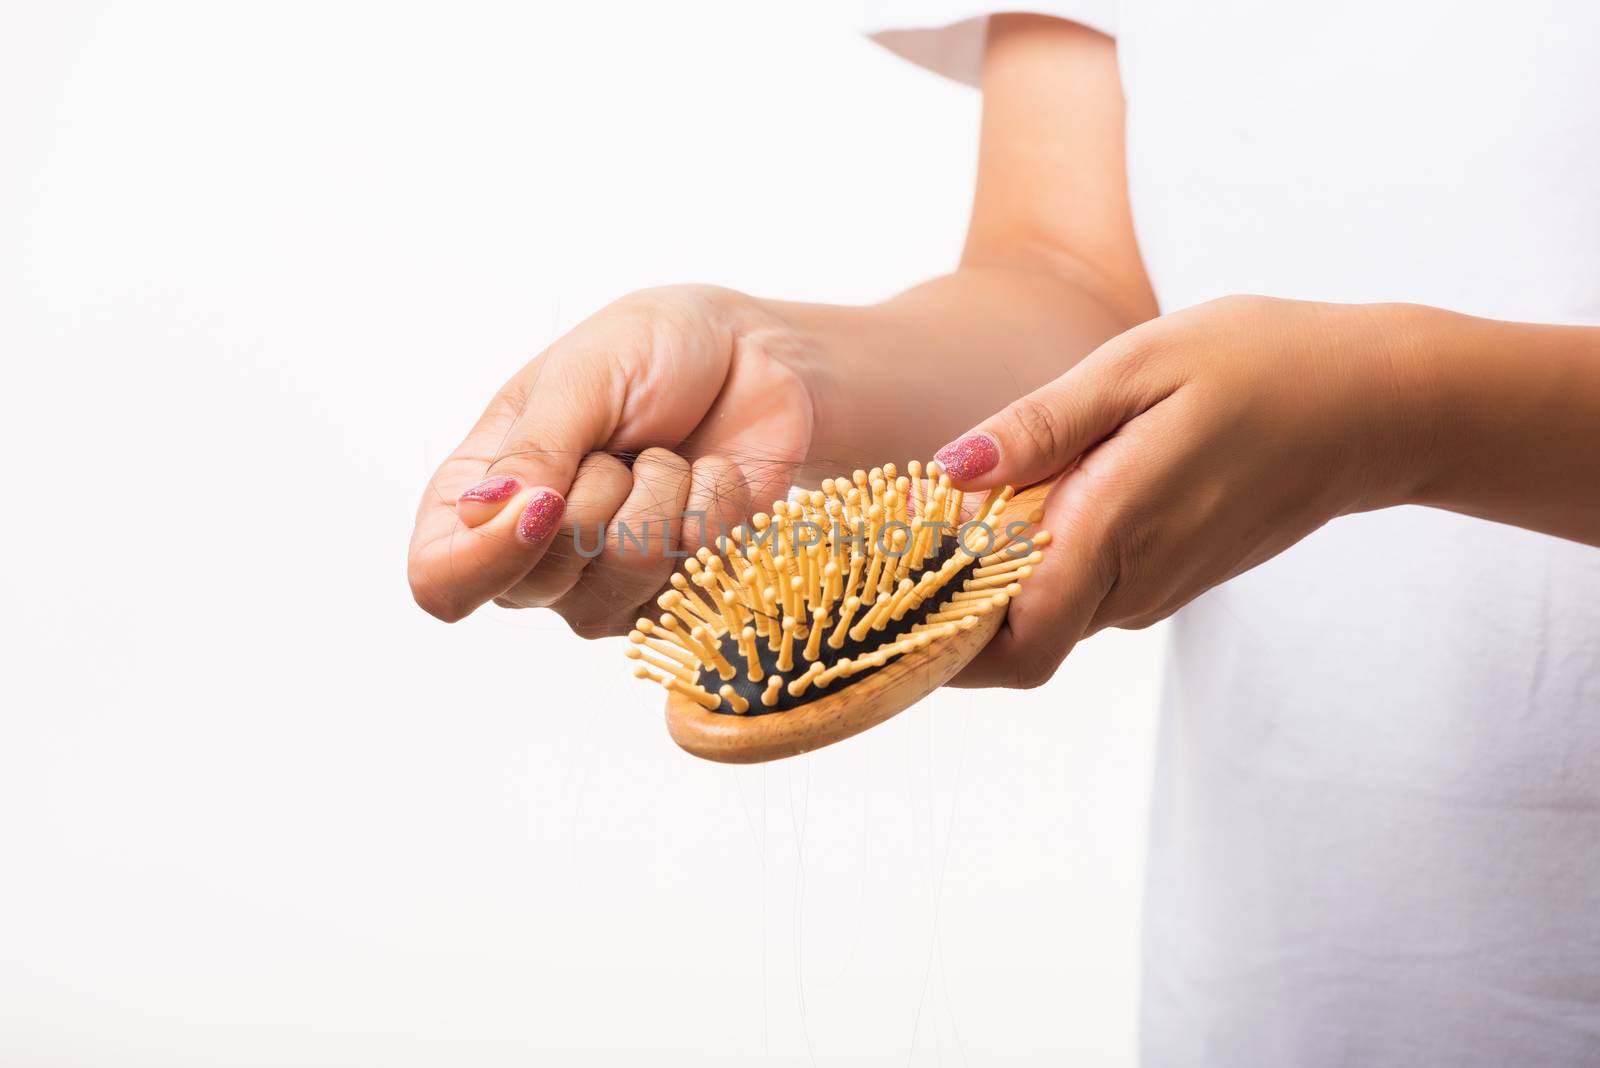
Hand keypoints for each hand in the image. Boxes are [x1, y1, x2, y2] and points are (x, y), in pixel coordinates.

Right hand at [408, 285, 817, 633]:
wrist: (754, 359)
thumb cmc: (653, 354)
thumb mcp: (583, 377)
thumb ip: (536, 448)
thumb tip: (485, 517)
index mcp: (477, 496)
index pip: (440, 580)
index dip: (483, 562)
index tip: (544, 503)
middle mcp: (530, 557)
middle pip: (538, 584)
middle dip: (596, 494)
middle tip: (619, 443)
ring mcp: (605, 585)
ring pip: (623, 579)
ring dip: (661, 494)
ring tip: (666, 453)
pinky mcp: (680, 595)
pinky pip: (696, 576)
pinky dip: (712, 506)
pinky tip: (708, 474)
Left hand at [933, 295, 1425, 686]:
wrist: (1376, 406)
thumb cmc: (1261, 366)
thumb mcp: (1139, 366)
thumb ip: (1042, 426)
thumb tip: (950, 468)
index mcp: (1115, 532)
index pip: (1009, 647)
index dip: (940, 644)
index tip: (889, 599)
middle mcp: (1132, 584)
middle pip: (1015, 638)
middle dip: (952, 604)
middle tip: (902, 535)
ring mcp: (1155, 590)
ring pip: (1046, 614)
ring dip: (997, 577)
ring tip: (962, 504)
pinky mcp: (1170, 577)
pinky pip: (1083, 588)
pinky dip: (1043, 561)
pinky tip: (1033, 496)